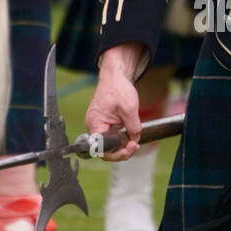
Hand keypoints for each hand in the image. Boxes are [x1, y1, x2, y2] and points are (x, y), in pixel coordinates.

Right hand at [86, 44, 144, 160]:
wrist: (115, 77)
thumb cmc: (117, 88)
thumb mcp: (129, 108)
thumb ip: (133, 127)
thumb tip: (135, 139)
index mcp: (95, 124)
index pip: (102, 149)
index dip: (116, 153)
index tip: (129, 149)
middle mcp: (94, 127)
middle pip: (105, 150)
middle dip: (121, 151)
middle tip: (135, 146)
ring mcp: (99, 126)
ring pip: (110, 144)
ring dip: (123, 146)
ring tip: (134, 142)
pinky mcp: (105, 124)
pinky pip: (112, 137)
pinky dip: (122, 140)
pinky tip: (130, 138)